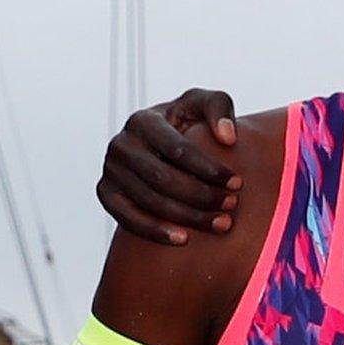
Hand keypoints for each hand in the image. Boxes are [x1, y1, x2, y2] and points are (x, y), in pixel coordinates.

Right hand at [95, 88, 240, 245]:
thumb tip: (228, 138)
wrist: (161, 143)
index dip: (209, 169)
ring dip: (188, 217)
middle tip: (232, 205)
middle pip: (163, 179)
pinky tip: (184, 239)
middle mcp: (121, 144)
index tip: (237, 183)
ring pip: (150, 201)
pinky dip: (155, 231)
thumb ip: (218, 108)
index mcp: (143, 120)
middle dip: (202, 195)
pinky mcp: (106, 193)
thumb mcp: (204, 105)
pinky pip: (128, 219)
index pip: (178, 150)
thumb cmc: (190, 122)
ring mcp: (110, 170)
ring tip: (221, 223)